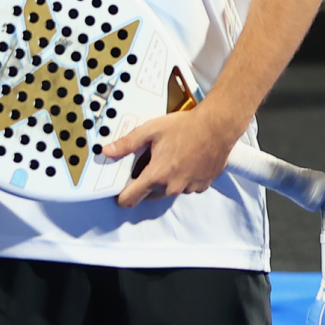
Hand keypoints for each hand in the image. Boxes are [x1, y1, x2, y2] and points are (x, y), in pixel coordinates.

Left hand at [105, 105, 244, 208]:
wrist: (217, 127)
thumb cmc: (185, 127)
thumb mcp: (151, 130)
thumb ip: (127, 144)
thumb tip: (107, 151)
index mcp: (157, 175)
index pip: (131, 198)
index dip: (122, 197)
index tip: (119, 195)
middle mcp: (172, 186)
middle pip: (150, 195)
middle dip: (146, 185)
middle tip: (149, 165)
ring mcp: (189, 188)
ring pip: (169, 191)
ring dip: (166, 181)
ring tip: (170, 159)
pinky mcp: (202, 186)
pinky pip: (186, 187)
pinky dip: (182, 179)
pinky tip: (185, 162)